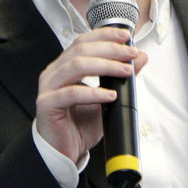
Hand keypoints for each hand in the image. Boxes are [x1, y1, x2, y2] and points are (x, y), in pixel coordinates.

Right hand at [36, 27, 147, 163]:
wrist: (65, 152)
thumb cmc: (80, 125)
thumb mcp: (107, 98)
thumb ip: (121, 76)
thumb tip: (140, 57)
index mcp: (65, 65)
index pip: (83, 41)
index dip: (105, 35)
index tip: (126, 36)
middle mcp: (54, 72)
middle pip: (81, 49)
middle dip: (110, 49)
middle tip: (131, 54)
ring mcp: (48, 87)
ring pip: (76, 66)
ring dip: (105, 66)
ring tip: (125, 72)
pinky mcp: (47, 104)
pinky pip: (70, 94)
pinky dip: (93, 93)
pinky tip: (110, 95)